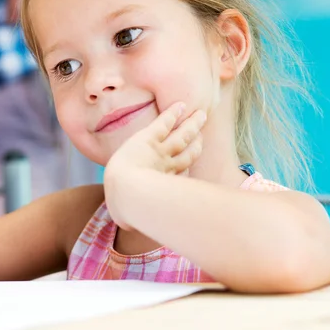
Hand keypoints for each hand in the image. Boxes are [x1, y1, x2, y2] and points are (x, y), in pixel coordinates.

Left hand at [104, 103, 206, 228]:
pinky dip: (173, 114)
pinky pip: (164, 123)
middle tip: (203, 135)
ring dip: (192, 124)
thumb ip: (129, 219)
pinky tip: (181, 105)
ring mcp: (160, 151)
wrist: (126, 191)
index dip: (187, 167)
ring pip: (182, 135)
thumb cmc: (126, 207)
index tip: (189, 165)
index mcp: (166, 185)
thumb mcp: (128, 218)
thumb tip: (125, 224)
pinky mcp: (149, 138)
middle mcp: (168, 167)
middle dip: (196, 143)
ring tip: (201, 114)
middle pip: (188, 152)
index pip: (182, 173)